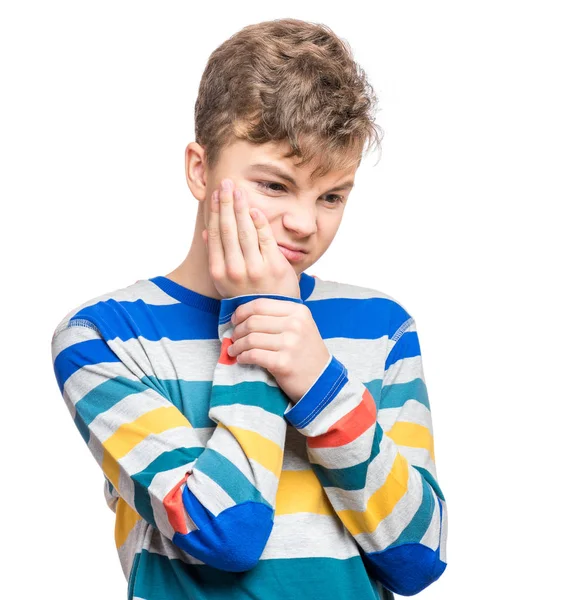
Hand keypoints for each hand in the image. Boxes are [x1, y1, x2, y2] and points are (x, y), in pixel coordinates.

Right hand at [202, 178, 299, 298]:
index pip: (215, 235)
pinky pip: (265, 238)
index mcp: (219, 272)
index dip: (215, 212)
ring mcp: (255, 268)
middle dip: (225, 203)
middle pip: (228, 229)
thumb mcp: (226, 281)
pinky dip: (259, 222)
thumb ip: (217, 256)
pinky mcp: (274, 266)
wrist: (271, 315)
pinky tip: (254, 209)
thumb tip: (206, 233)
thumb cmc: (247, 295)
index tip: (215, 194)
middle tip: (225, 183)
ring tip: (237, 190)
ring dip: (240, 207)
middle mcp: (235, 270)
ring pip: (245, 231)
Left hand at [227, 297, 331, 403]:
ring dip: (237, 345)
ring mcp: (290, 344)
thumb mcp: (300, 326)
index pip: (260, 304)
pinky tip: (241, 359)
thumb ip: (277, 316)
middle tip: (233, 337)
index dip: (242, 311)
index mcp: (298, 311)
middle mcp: (295, 325)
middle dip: (237, 330)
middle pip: (253, 321)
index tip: (235, 320)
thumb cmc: (306, 352)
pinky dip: (242, 357)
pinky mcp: (283, 363)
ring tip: (233, 349)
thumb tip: (242, 315)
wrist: (322, 380)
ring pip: (250, 339)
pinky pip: (253, 355)